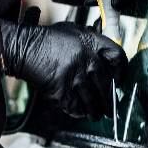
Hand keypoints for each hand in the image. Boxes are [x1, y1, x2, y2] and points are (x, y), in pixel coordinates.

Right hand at [0, 7, 127, 119]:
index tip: (120, 80)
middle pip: (108, 86)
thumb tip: (105, 55)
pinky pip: (76, 107)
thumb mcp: (74, 31)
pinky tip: (80, 113)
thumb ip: (91, 40)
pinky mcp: (63, 91)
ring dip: (96, 111)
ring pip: (93, 101)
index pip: (118, 57)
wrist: (25, 48)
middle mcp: (87, 61)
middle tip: (110, 109)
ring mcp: (75, 77)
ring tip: (96, 115)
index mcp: (92, 43)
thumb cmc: (49, 39)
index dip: (122, 71)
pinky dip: (79, 112)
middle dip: (110, 101)